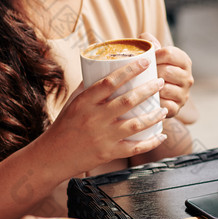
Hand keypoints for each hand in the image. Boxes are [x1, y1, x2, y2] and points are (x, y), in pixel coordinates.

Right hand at [42, 58, 167, 175]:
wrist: (53, 156)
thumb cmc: (64, 126)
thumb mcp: (74, 103)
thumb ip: (90, 87)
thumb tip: (107, 69)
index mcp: (85, 102)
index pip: (110, 82)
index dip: (129, 70)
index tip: (145, 62)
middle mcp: (95, 118)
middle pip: (128, 101)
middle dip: (149, 90)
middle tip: (161, 82)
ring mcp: (103, 137)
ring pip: (135, 124)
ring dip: (154, 115)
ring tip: (164, 108)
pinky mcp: (109, 153)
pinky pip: (135, 148)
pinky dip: (151, 142)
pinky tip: (161, 135)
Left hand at [139, 33, 193, 117]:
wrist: (155, 95)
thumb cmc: (152, 69)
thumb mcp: (152, 54)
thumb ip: (149, 42)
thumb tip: (146, 40)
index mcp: (184, 61)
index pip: (169, 53)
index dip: (153, 55)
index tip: (144, 59)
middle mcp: (188, 77)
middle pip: (166, 71)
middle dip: (151, 72)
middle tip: (141, 74)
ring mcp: (184, 94)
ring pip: (165, 88)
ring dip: (151, 88)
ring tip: (142, 86)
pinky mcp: (177, 108)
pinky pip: (164, 105)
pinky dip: (154, 102)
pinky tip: (147, 99)